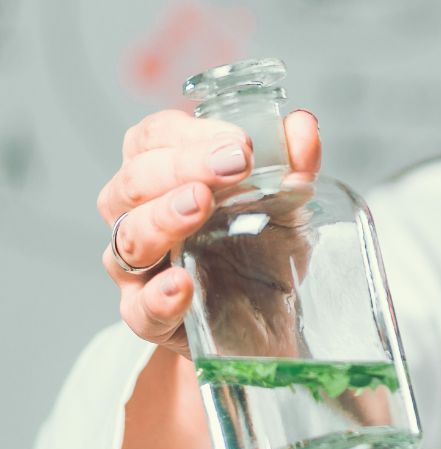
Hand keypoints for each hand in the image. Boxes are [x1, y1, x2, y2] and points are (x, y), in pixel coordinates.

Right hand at [97, 108, 321, 357]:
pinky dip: (158, 294)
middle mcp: (139, 216)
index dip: (191, 134)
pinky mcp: (150, 318)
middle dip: (182, 166)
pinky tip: (181, 284)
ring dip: (162, 217)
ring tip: (199, 206)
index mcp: (165, 177)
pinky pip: (139, 308)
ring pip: (128, 237)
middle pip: (135, 180)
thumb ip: (295, 164)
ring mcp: (140, 269)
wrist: (270, 322)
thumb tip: (304, 127)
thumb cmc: (261, 251)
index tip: (241, 142)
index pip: (155, 138)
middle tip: (233, 164)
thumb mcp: (286, 204)